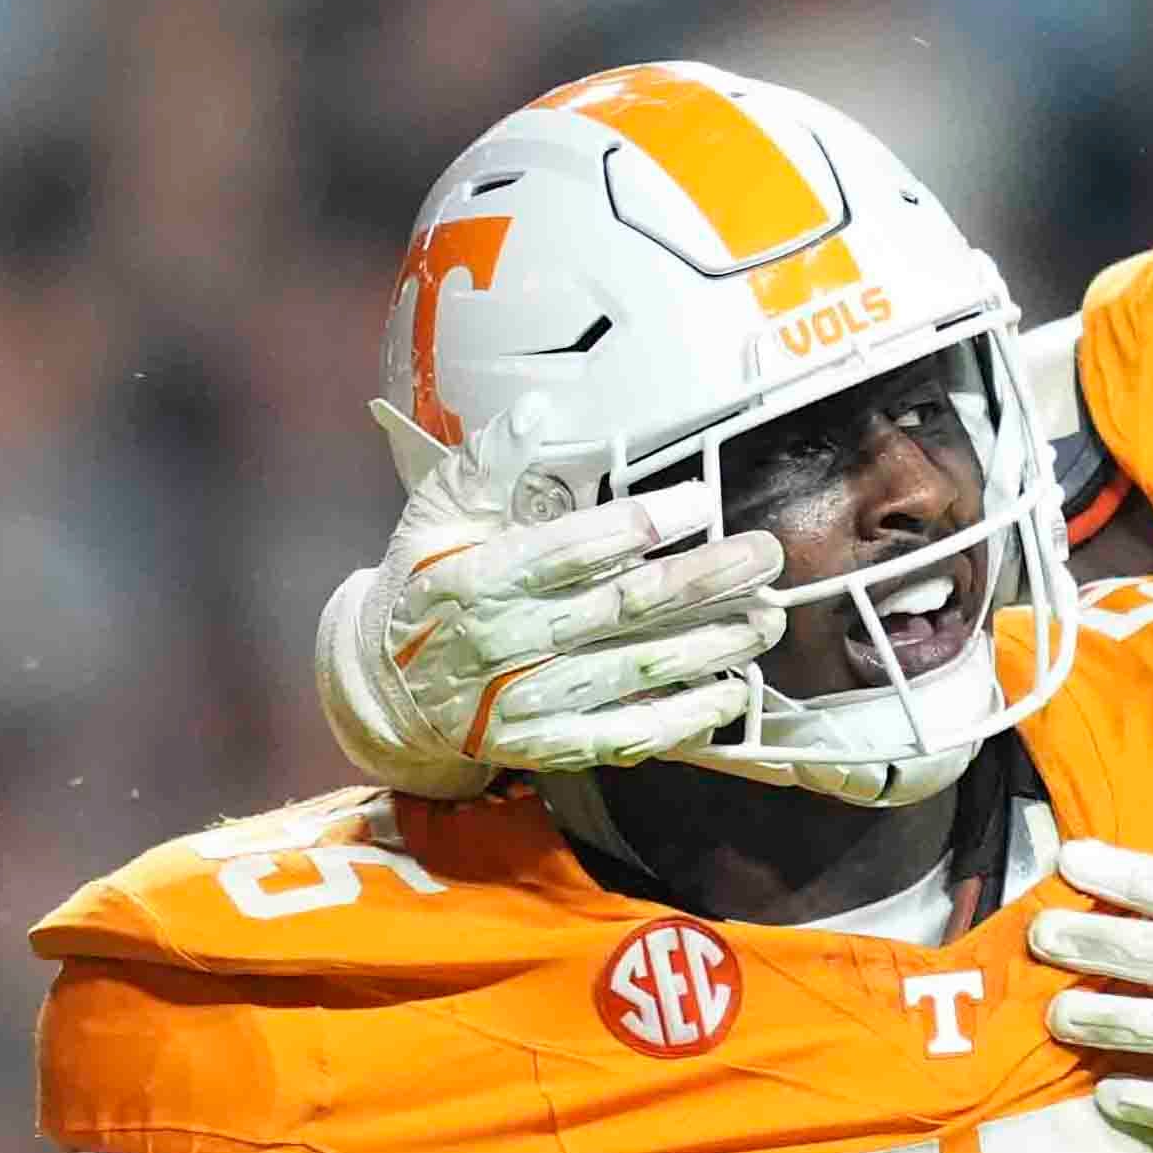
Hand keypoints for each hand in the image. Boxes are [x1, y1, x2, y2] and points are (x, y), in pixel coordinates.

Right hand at [316, 400, 785, 796]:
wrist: (386, 687)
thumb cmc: (426, 583)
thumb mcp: (438, 513)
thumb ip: (487, 462)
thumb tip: (537, 409)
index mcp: (479, 578)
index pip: (570, 549)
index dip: (639, 524)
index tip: (701, 500)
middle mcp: (506, 642)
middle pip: (621, 607)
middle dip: (703, 580)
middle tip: (764, 555)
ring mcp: (527, 701)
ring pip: (635, 669)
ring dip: (710, 645)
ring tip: (767, 619)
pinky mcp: (545, 744)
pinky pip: (623, 734)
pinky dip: (681, 717)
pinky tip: (730, 693)